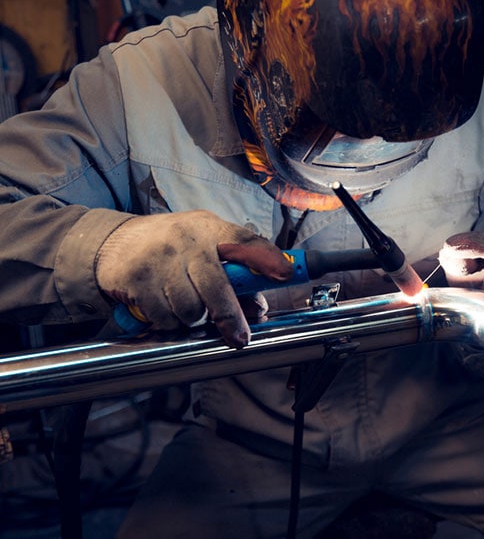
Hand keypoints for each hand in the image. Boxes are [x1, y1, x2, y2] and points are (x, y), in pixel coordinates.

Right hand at [96, 210, 291, 347]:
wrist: (115, 241)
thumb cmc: (172, 246)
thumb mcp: (205, 247)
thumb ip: (234, 273)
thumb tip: (257, 307)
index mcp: (211, 229)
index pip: (245, 241)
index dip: (267, 259)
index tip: (285, 274)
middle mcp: (186, 239)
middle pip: (216, 286)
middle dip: (230, 317)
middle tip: (239, 337)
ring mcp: (160, 258)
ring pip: (190, 308)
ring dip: (192, 317)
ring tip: (185, 303)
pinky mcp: (137, 277)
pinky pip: (164, 316)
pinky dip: (168, 320)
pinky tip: (163, 304)